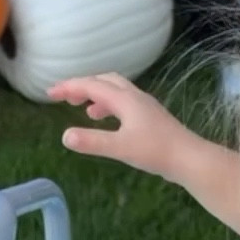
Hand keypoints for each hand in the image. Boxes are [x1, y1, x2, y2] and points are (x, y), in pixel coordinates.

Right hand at [48, 73, 193, 182]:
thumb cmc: (156, 151)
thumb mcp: (120, 148)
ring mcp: (144, 106)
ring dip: (97, 95)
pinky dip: (110, 106)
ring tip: (83, 109)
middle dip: (82, 85)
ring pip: (116, 91)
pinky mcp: (151, 118)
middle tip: (64, 96)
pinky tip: (109, 123)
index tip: (49, 92)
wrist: (190, 158)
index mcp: (125, 99)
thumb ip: (92, 141)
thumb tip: (65, 136)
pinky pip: (124, 103)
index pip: (91, 85)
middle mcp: (134, 97)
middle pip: (104, 80)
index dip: (69, 87)